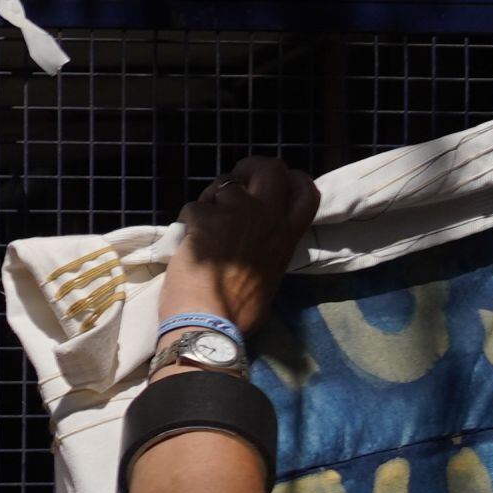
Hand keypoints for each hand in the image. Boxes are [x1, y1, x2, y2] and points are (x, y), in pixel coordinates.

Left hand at [158, 157, 319, 335]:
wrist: (210, 324)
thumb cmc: (240, 313)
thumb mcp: (270, 278)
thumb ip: (269, 251)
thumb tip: (257, 249)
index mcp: (287, 236)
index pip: (306, 190)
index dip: (293, 179)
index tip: (278, 182)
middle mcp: (268, 217)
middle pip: (270, 168)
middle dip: (251, 168)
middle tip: (236, 181)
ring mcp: (238, 214)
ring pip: (224, 185)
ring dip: (211, 199)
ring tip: (203, 225)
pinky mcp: (207, 219)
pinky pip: (195, 207)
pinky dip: (188, 221)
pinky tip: (186, 242)